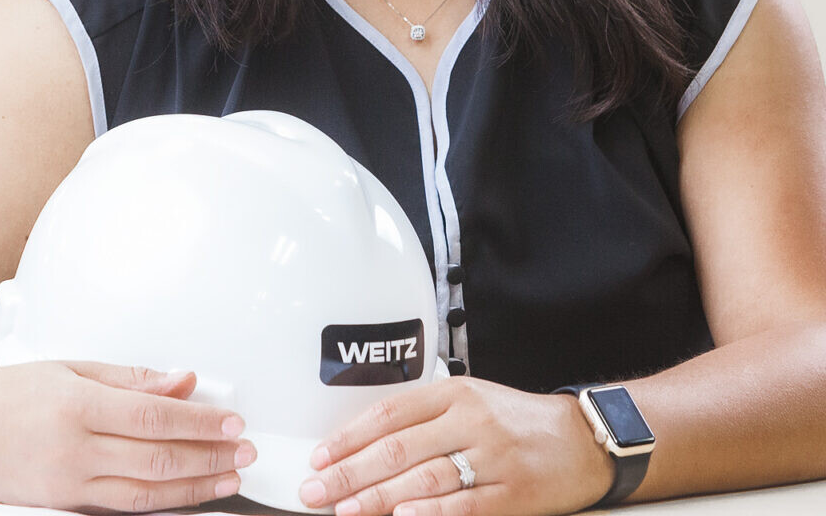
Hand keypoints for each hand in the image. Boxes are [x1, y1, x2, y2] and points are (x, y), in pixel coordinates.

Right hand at [0, 361, 256, 512]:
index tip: (232, 422)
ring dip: (193, 489)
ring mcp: (66, 488)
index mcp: (77, 406)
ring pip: (144, 494)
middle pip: (156, 459)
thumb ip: (132, 379)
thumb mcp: (71, 368)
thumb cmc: (7, 395)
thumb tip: (182, 382)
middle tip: (244, 454)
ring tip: (228, 480)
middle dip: (208, 459)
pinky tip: (184, 499)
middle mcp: (73, 451)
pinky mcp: (62, 510)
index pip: (155, 417)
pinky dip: (158, 506)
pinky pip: (120, 511)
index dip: (200, 423)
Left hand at [297, 376, 614, 515]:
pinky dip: (429, 514)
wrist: (579, 439)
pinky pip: (464, 504)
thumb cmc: (515, 420)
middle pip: (397, 447)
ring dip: (378, 498)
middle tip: (316, 491)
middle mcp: (469, 420)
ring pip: (423, 478)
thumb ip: (425, 417)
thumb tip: (367, 443)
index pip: (389, 413)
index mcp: (454, 392)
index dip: (350, 436)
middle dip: (350, 472)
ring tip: (344, 510)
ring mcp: (491, 457)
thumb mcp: (471, 399)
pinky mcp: (511, 493)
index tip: (320, 457)